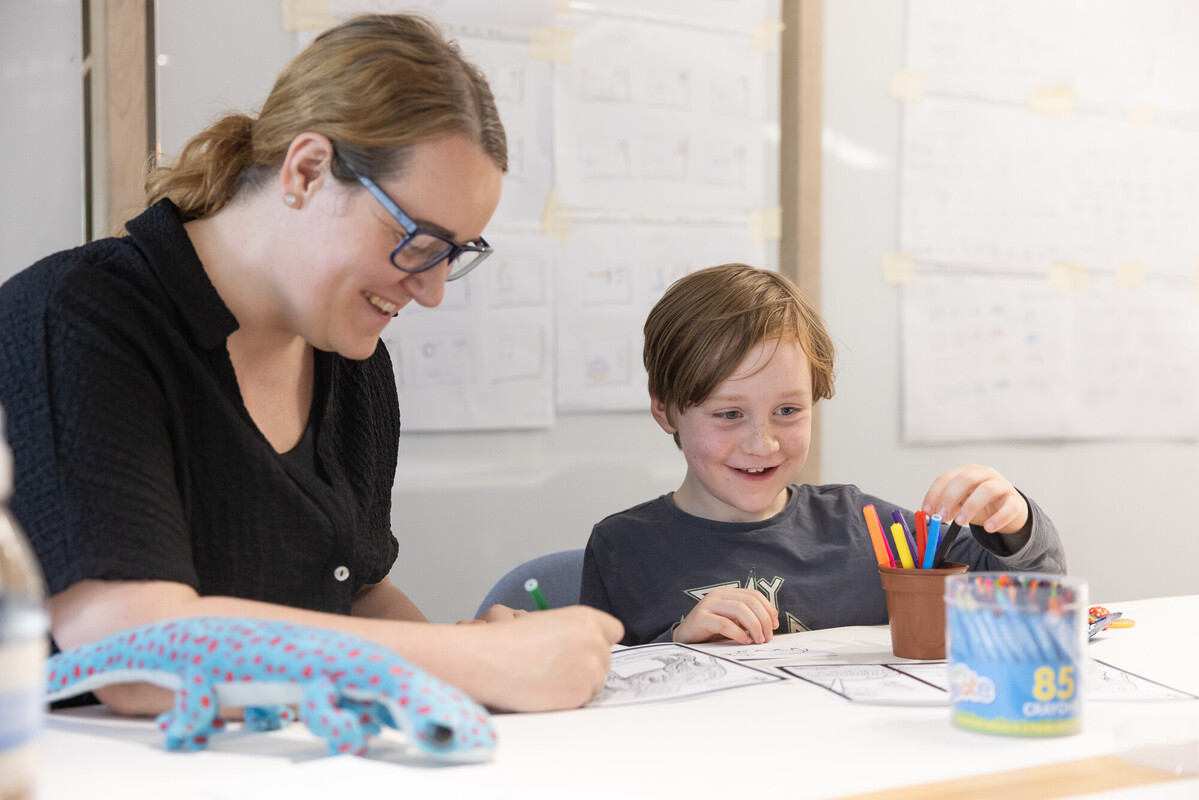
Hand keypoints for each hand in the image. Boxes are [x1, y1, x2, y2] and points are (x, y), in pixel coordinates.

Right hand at [449, 605, 622, 711]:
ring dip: (580, 681)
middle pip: (605, 658)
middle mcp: (595, 641)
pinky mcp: (582, 693)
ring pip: (597, 680)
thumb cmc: (512, 641)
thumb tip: (587, 644)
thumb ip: (574, 630)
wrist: (493, 661)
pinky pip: (585, 697)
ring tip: (550, 677)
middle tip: (560, 666)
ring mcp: (591, 668)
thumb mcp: (547, 621)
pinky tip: (548, 688)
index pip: (613, 631)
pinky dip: (570, 696)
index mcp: (587, 619)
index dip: (599, 640)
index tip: (588, 648)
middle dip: (588, 663)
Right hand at [672, 587, 777, 644]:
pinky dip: (739, 633)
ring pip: (739, 609)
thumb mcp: (732, 622)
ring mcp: (708, 604)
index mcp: (728, 593)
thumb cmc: (711, 631)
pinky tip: (745, 641)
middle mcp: (718, 595)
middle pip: (750, 601)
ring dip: (754, 626)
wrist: (685, 638)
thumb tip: (771, 624)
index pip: (754, 595)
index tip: (775, 626)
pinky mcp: (701, 618)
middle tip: (767, 637)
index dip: (768, 609)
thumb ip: (747, 619)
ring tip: (758, 640)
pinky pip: (724, 623)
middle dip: (764, 620)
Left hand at [922, 464, 1028, 534]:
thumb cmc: (982, 504)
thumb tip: (934, 515)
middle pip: (965, 479)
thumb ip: (948, 507)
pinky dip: (998, 518)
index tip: (926, 510)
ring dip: (971, 506)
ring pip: (987, 490)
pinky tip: (989, 528)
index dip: (934, 494)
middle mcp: (985, 474)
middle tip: (941, 516)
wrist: (1010, 511)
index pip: (946, 478)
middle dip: (950, 497)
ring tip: (960, 522)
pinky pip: (1009, 507)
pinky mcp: (1016, 501)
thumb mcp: (961, 504)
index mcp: (967, 472)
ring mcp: (1002, 485)